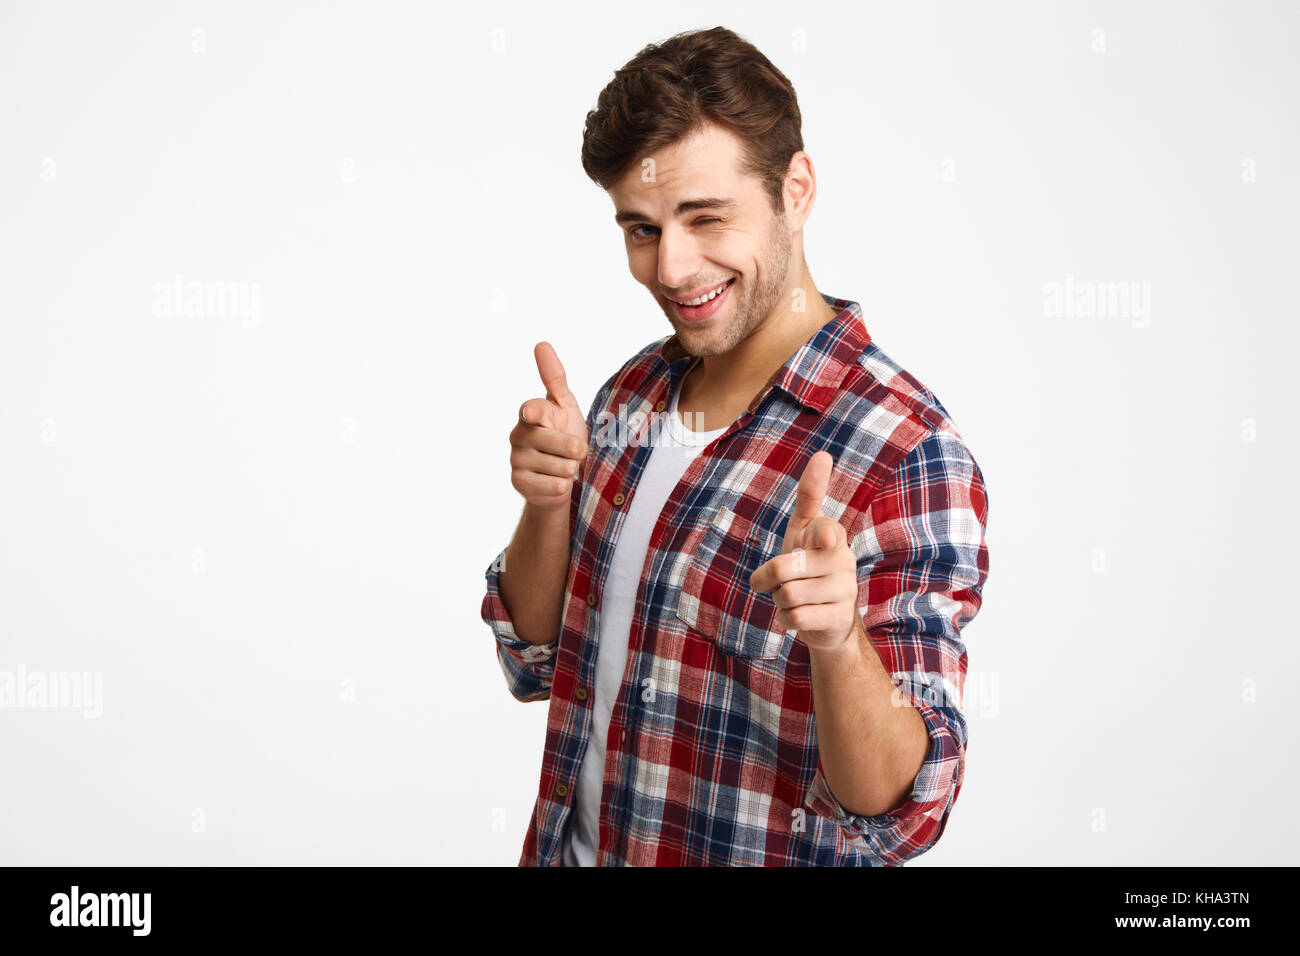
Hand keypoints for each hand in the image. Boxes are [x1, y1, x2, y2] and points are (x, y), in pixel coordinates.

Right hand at [509, 341, 589, 508]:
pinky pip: (555, 486)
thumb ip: (554, 378)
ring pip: (562, 467)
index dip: (537, 412)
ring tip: (562, 466)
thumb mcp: (564, 406)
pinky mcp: (519, 483)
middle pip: (564, 444)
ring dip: (570, 469)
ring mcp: (516, 459)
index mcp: (531, 413)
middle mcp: (519, 434)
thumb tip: (541, 344)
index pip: (535, 410)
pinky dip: (562, 486)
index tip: (534, 413)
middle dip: (577, 451)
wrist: (557, 475)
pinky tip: (554, 481)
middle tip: (574, 452)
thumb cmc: (563, 435)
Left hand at [748, 450, 858, 651]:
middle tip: (782, 582)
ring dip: (780, 600)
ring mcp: (845, 589)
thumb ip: (809, 498)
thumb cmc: (808, 567)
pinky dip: (787, 619)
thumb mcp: (802, 532)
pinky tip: (803, 615)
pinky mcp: (841, 616)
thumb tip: (824, 454)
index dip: (820, 535)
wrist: (828, 619)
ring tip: (796, 598)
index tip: (822, 540)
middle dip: (770, 580)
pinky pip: (795, 617)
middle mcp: (842, 559)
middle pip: (783, 569)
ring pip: (787, 595)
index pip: (823, 529)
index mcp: (831, 535)